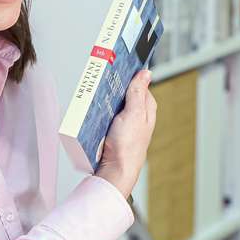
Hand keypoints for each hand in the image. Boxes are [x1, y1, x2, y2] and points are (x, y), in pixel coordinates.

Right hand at [95, 69, 155, 197]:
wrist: (114, 171)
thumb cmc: (128, 147)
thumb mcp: (134, 113)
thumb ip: (138, 92)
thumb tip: (146, 73)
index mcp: (147, 109)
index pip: (139, 84)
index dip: (129, 77)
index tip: (117, 68)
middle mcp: (136, 116)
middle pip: (123, 94)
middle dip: (113, 89)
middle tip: (103, 84)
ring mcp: (123, 125)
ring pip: (111, 105)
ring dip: (103, 102)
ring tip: (95, 99)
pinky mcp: (111, 133)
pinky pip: (103, 117)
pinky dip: (98, 114)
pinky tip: (92, 115)